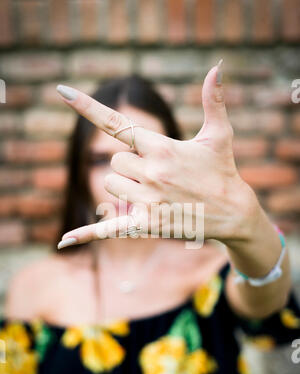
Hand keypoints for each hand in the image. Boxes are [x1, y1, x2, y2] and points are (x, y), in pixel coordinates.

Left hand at [56, 61, 256, 248]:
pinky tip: (64, 241)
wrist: (233, 212)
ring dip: (126, 187)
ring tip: (157, 192)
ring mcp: (147, 200)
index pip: (117, 124)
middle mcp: (151, 172)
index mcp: (161, 147)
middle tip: (160, 174)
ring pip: (111, 186)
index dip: (88, 107)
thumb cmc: (222, 171)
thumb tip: (216, 68)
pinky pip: (108, 227)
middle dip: (131, 166)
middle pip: (114, 162)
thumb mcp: (219, 135)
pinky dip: (87, 233)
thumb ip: (213, 102)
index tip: (62, 91)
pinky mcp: (146, 224)